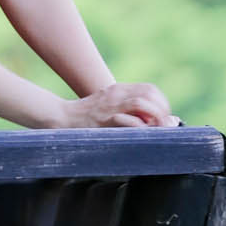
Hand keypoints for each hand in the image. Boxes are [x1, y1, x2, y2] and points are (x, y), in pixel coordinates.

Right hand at [58, 81, 176, 129]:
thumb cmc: (88, 118)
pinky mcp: (105, 119)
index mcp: (119, 90)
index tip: (164, 118)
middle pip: (149, 93)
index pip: (150, 89)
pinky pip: (129, 120)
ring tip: (157, 131)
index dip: (161, 103)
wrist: (62, 118)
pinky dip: (141, 127)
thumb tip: (160, 122)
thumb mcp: (109, 108)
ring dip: (155, 117)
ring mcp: (110, 105)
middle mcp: (117, 94)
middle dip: (162, 110)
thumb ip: (130, 112)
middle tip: (163, 126)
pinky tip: (143, 136)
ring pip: (142, 103)